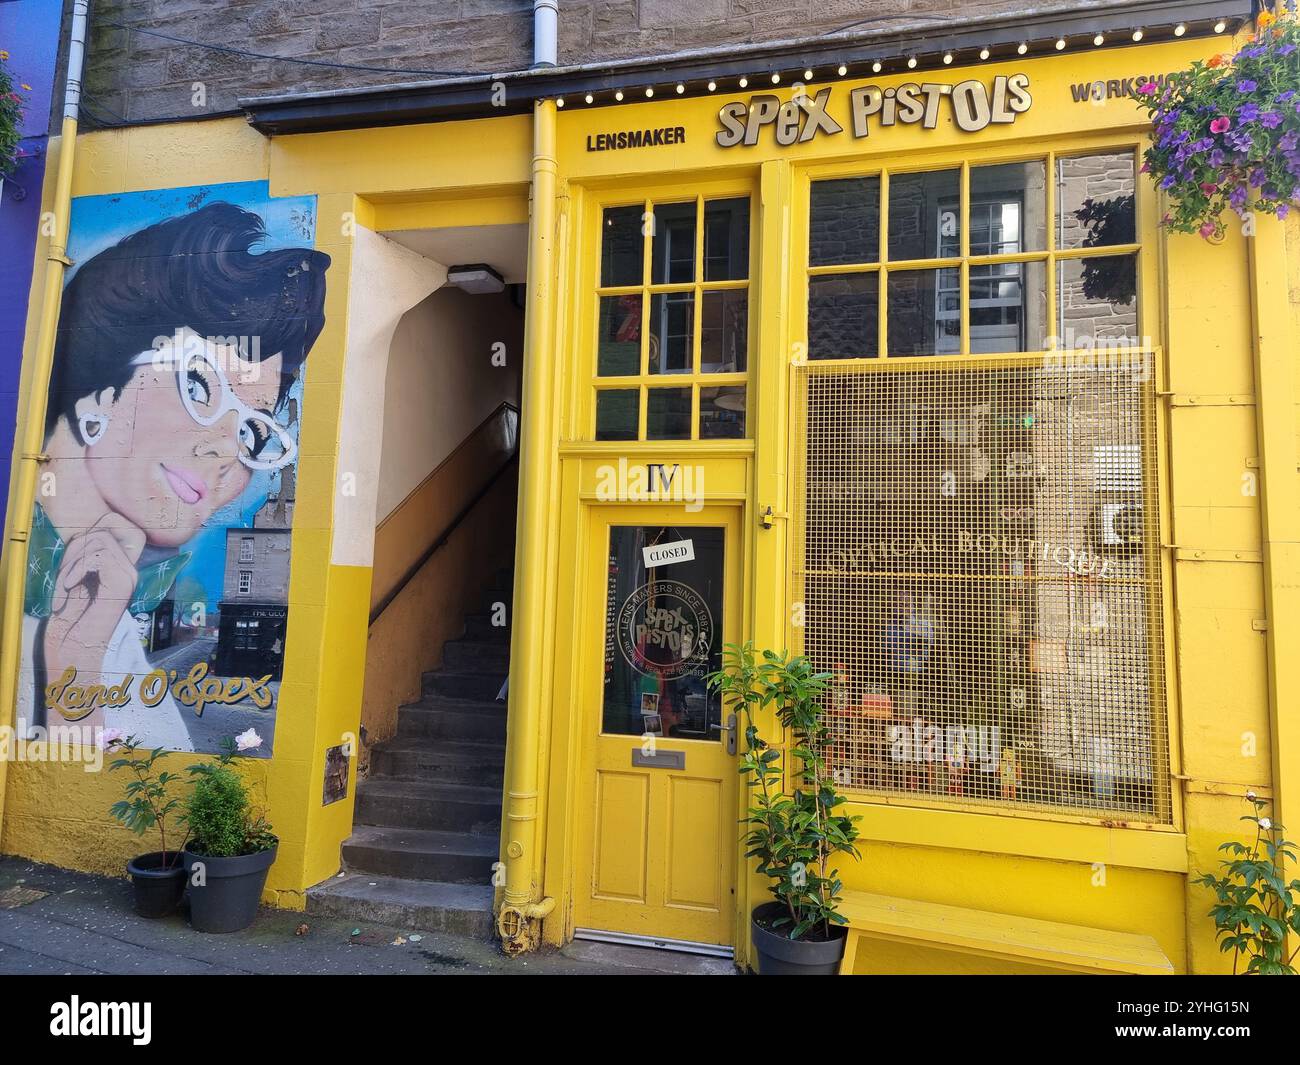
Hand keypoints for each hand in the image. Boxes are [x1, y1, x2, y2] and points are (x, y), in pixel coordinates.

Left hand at [43, 513, 145, 724]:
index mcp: (119, 571)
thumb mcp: (73, 580)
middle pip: (102, 532)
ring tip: (65, 586)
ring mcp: (129, 577)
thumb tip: (85, 531)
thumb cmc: (67, 621)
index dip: (81, 542)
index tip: (67, 570)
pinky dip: (74, 570)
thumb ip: (82, 558)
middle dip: (74, 551)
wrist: (73, 653)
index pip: (107, 531)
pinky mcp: (122, 585)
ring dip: (72, 562)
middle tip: (63, 579)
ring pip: (99, 541)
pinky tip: (68, 589)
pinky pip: (97, 556)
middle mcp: (130, 572)